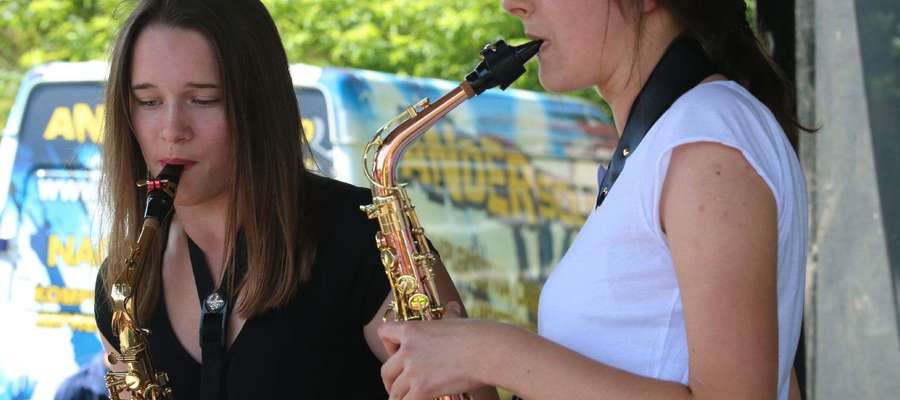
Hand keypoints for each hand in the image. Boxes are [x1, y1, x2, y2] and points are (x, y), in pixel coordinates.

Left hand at [378, 305, 504, 399]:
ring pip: (394, 391)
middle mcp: (408, 350)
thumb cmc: (477, 334)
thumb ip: (449, 315)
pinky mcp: (422, 389)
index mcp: (413, 330)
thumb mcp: (456, 320)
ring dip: (398, 397)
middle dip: (389, 381)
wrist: (487, 350)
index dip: (388, 345)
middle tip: (396, 387)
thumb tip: (452, 306)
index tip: (396, 354)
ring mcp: (413, 371)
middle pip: (385, 370)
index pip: (383, 334)